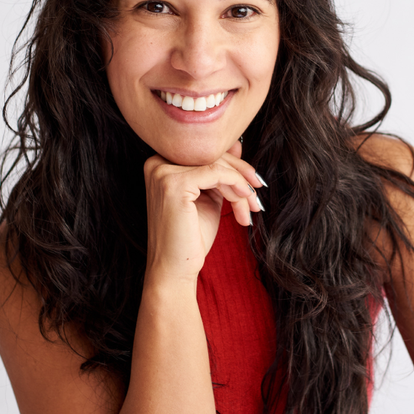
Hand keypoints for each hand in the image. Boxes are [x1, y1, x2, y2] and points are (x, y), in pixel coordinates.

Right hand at [142, 141, 264, 283]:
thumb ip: (219, 171)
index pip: (204, 152)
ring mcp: (162, 172)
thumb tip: (237, 142)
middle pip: (211, 154)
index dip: (234, 165)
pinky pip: (217, 173)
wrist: (175, 270)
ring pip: (217, 165)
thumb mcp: (210, 197)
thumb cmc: (191, 238)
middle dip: (241, 174)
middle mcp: (156, 163)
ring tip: (250, 209)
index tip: (254, 183)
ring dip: (241, 187)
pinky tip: (243, 205)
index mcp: (160, 164)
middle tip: (257, 196)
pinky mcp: (174, 183)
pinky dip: (236, 187)